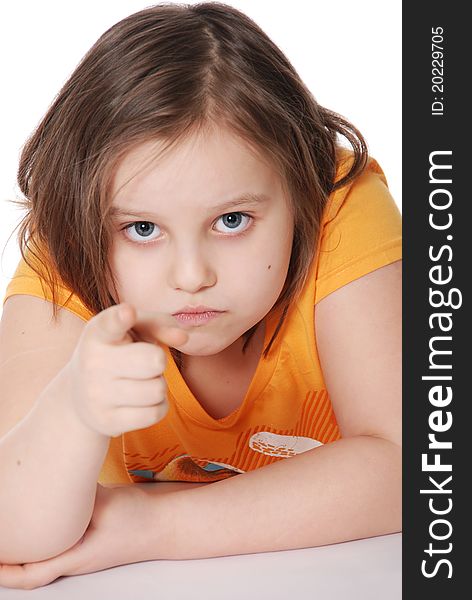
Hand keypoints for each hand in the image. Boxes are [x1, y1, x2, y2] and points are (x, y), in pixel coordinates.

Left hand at [0, 484, 154, 589]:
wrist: (164, 524)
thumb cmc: (138, 518)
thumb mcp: (105, 504)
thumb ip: (76, 498)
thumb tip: (49, 481)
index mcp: (77, 557)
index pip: (32, 575)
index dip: (5, 573)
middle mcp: (74, 560)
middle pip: (29, 572)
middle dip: (4, 564)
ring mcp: (79, 553)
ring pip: (40, 561)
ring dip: (18, 554)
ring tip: (2, 536)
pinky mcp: (84, 542)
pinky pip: (54, 547)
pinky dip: (37, 541)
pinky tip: (31, 525)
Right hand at [65, 302, 188, 436]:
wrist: (78, 396)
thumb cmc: (118, 352)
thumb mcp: (133, 330)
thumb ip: (159, 323)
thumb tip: (183, 338)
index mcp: (99, 333)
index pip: (110, 323)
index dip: (121, 317)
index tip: (127, 312)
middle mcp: (92, 362)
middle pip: (155, 361)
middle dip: (158, 361)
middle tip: (144, 363)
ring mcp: (96, 394)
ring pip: (158, 390)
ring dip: (158, 385)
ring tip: (140, 381)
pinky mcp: (106, 421)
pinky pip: (156, 413)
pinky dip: (157, 406)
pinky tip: (140, 401)